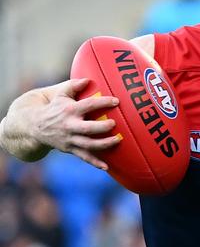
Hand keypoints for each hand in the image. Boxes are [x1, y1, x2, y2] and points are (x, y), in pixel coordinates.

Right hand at [7, 78, 121, 169]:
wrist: (34, 127)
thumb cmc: (54, 108)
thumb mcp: (60, 95)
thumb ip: (74, 85)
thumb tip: (89, 79)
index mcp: (69, 110)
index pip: (88, 105)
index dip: (103, 102)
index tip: (116, 101)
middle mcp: (70, 125)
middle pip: (88, 128)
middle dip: (102, 127)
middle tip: (114, 124)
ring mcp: (70, 139)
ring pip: (88, 144)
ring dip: (104, 144)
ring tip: (118, 140)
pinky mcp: (70, 149)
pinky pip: (84, 157)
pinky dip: (94, 162)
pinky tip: (107, 167)